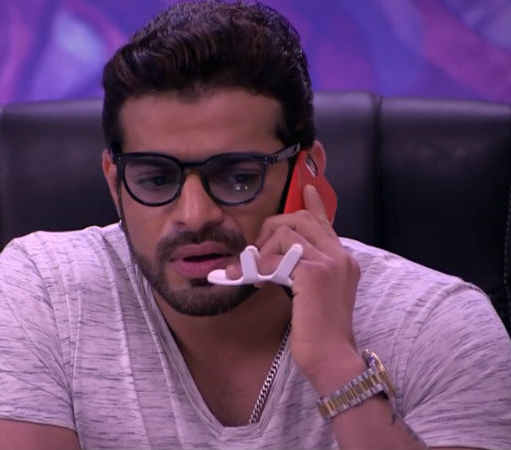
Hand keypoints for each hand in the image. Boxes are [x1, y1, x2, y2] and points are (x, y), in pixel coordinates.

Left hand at [247, 185, 360, 383]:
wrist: (331, 357)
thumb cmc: (320, 330)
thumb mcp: (317, 293)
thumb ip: (305, 269)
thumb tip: (277, 256)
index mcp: (343, 260)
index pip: (326, 222)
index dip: (313, 204)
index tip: (306, 188)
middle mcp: (340, 256)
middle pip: (301, 220)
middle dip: (273, 228)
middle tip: (259, 251)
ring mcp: (328, 263)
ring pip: (286, 234)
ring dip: (263, 251)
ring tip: (257, 273)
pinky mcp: (313, 274)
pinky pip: (275, 259)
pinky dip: (256, 267)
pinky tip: (250, 280)